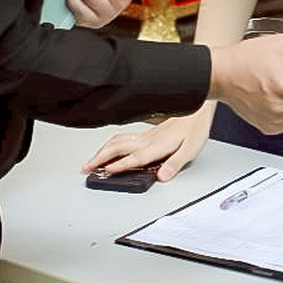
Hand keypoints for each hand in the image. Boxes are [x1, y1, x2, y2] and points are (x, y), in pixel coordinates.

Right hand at [83, 105, 215, 182]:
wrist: (197, 106)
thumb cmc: (195, 128)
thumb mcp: (191, 149)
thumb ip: (175, 164)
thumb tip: (162, 176)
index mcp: (157, 145)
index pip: (135, 157)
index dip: (120, 164)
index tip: (106, 171)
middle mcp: (147, 139)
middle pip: (118, 147)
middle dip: (100, 157)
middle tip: (86, 168)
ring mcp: (145, 135)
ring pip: (117, 141)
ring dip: (102, 150)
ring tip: (90, 161)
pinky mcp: (146, 132)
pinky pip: (122, 137)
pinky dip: (109, 144)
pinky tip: (106, 148)